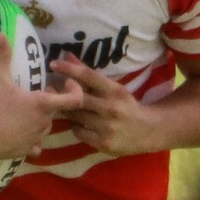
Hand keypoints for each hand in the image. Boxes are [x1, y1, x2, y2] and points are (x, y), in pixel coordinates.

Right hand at [0, 32, 85, 162]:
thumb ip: (3, 57)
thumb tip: (0, 33)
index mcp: (44, 104)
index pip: (75, 99)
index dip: (74, 89)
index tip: (64, 83)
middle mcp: (45, 123)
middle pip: (56, 110)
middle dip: (50, 100)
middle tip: (36, 93)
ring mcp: (37, 139)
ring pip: (45, 126)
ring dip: (40, 118)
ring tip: (24, 110)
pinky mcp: (27, 151)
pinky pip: (35, 145)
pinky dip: (31, 139)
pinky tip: (20, 133)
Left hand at [48, 53, 166, 158]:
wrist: (149, 131)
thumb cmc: (126, 106)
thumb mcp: (113, 88)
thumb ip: (89, 75)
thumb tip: (67, 56)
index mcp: (114, 90)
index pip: (88, 76)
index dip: (70, 69)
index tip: (53, 64)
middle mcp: (110, 108)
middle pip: (77, 98)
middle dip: (62, 94)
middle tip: (50, 91)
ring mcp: (107, 127)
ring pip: (75, 116)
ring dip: (68, 111)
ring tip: (69, 109)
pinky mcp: (103, 143)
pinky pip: (78, 132)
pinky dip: (75, 126)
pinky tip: (80, 124)